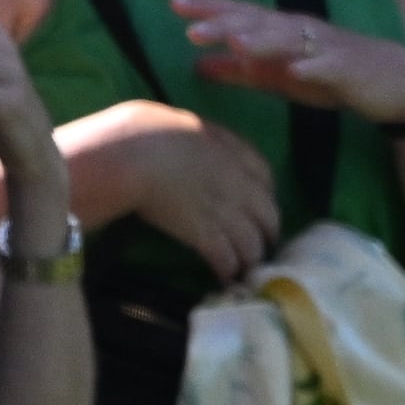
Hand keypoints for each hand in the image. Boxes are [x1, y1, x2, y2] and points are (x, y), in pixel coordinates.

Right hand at [72, 97, 280, 279]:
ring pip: (253, 244)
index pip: (267, 179)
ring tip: (244, 271)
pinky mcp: (205, 235)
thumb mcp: (193, 126)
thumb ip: (209, 141)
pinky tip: (224, 278)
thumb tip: (207, 145)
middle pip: (270, 217)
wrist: (135, 154)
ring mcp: (226, 213)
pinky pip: (227, 258)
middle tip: (261, 246)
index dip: (265, 197)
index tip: (258, 207)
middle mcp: (241, 186)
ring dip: (251, 260)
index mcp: (238, 155)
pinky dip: (227, 270)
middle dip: (268, 234)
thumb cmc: (152, 131)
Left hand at [171, 0, 404, 125]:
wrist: (392, 82)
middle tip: (192, 28)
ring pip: (291, 40)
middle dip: (227, 23)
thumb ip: (240, 70)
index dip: (210, 8)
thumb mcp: (280, 75)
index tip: (174, 3)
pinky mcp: (349, 67)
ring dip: (263, 39)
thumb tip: (195, 66)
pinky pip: (329, 66)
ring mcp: (325, 47)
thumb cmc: (331, 75)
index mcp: (282, 32)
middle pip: (260, 23)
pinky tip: (296, 70)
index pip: (241, 14)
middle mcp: (301, 32)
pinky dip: (313, 66)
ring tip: (235, 42)